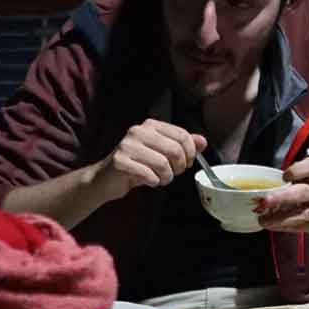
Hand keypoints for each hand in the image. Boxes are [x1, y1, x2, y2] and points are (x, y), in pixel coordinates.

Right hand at [91, 120, 205, 197]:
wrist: (106, 179)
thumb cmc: (136, 166)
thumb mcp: (161, 154)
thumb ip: (182, 146)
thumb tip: (202, 141)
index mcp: (151, 126)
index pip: (182, 135)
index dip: (190, 154)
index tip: (185, 164)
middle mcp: (138, 131)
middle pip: (175, 149)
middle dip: (179, 167)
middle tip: (173, 174)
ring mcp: (127, 145)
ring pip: (163, 163)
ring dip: (166, 177)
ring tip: (160, 179)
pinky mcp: (120, 161)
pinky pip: (148, 174)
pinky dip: (153, 182)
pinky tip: (148, 181)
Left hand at [255, 159, 308, 236]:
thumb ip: (292, 182)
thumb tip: (261, 192)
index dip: (298, 170)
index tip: (285, 176)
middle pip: (303, 192)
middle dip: (282, 197)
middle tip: (264, 201)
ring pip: (302, 214)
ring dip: (280, 218)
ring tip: (263, 220)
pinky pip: (302, 226)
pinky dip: (285, 227)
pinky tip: (273, 226)